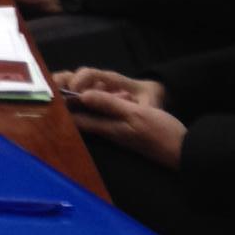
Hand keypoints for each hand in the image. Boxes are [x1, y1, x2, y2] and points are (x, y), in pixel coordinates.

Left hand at [58, 72, 183, 167]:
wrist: (183, 149)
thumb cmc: (160, 132)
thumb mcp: (135, 114)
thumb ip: (109, 104)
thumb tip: (83, 96)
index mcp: (105, 127)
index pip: (73, 119)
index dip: (60, 106)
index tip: (51, 92)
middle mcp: (106, 131)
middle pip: (80, 116)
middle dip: (69, 101)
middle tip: (60, 84)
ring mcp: (114, 131)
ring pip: (92, 114)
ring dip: (87, 100)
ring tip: (78, 86)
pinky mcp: (124, 129)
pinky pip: (105, 115)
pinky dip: (103, 103)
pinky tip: (106, 93)